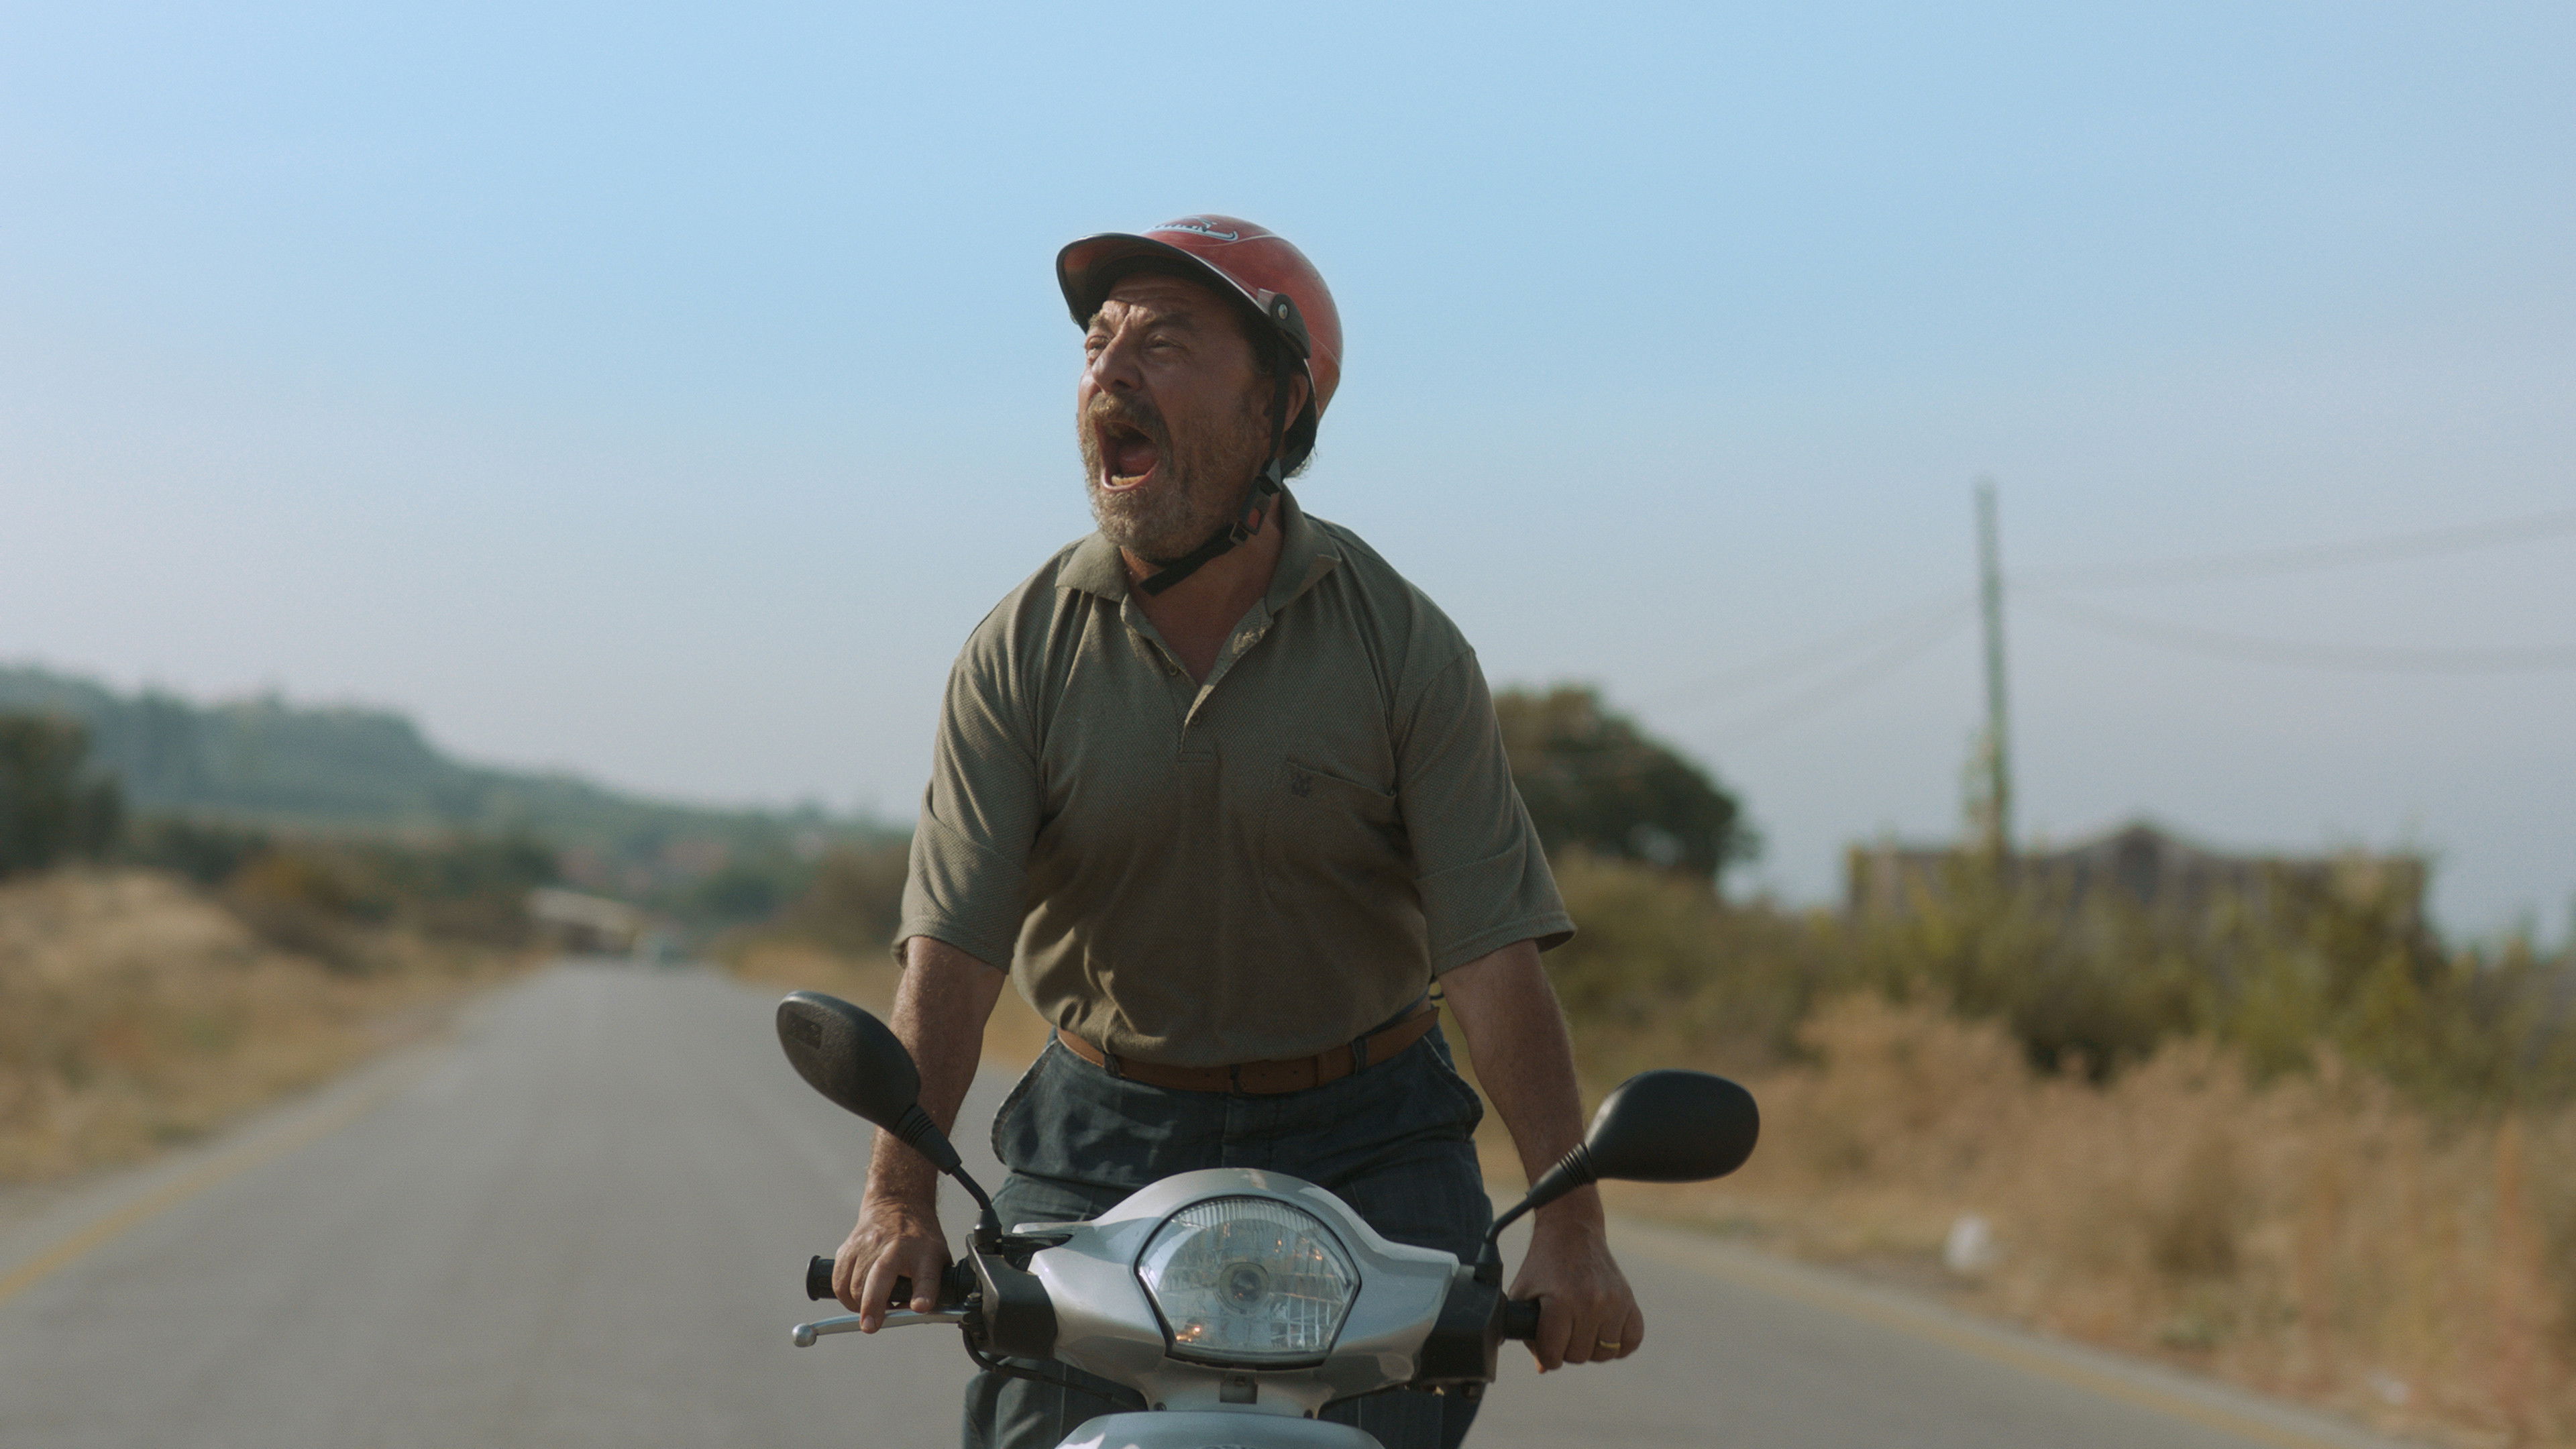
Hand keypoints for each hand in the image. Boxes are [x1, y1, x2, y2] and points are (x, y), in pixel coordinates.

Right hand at [832, 1196, 950, 1329]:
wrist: (898, 1203)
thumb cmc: (920, 1239)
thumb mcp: (938, 1257)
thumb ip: (930, 1287)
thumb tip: (914, 1315)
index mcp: (923, 1252)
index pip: (926, 1275)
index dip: (923, 1294)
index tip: (919, 1307)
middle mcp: (894, 1247)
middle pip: (879, 1279)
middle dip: (872, 1306)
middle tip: (871, 1326)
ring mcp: (867, 1245)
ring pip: (853, 1285)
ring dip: (859, 1305)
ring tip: (870, 1309)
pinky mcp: (848, 1247)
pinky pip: (839, 1280)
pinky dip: (845, 1296)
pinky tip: (856, 1297)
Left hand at [1508, 1210, 1641, 1370]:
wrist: (1572, 1232)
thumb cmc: (1542, 1266)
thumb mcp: (1523, 1293)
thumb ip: (1527, 1333)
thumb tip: (1543, 1368)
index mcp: (1560, 1301)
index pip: (1554, 1355)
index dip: (1546, 1355)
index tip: (1546, 1345)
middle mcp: (1591, 1302)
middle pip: (1579, 1356)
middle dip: (1566, 1349)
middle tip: (1562, 1330)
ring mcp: (1614, 1301)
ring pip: (1605, 1354)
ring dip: (1591, 1348)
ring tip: (1580, 1329)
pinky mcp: (1629, 1300)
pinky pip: (1631, 1341)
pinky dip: (1619, 1343)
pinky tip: (1603, 1332)